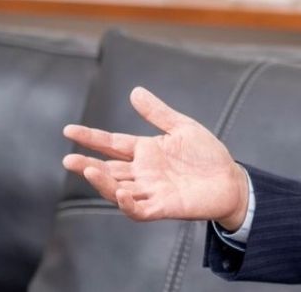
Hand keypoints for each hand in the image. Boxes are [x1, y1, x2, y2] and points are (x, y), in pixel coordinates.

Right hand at [62, 86, 247, 229]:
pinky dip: (127, 204)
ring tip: (88, 170)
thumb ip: (158, 113)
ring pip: (117, 190)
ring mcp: (150, 190)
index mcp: (145, 151)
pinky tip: (121, 193)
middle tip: (69, 158)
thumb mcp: (182, 127)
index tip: (69, 129)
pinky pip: (139, 209)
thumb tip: (135, 91)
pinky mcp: (163, 206)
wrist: (231, 179)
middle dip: (87, 165)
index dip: (91, 137)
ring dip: (102, 182)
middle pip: (109, 169)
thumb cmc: (207, 154)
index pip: (112, 143)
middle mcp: (143, 172)